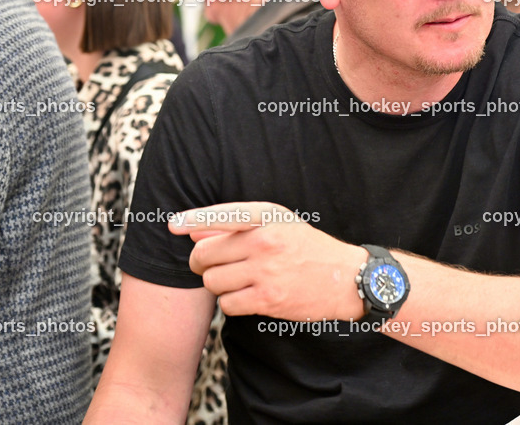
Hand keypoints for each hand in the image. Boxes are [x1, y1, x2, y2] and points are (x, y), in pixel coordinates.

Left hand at [169, 202, 365, 320]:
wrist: (346, 278)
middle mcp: (265, 241)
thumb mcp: (278, 224)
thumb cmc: (307, 248)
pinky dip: (231, 302)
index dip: (193, 219)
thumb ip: (234, 226)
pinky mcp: (268, 299)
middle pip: (205, 255)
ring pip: (212, 282)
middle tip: (210, 266)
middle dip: (201, 263)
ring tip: (235, 280)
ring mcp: (266, 271)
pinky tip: (247, 295)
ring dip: (217, 284)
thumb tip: (193, 232)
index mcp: (267, 217)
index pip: (222, 215)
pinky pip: (228, 304)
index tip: (173, 225)